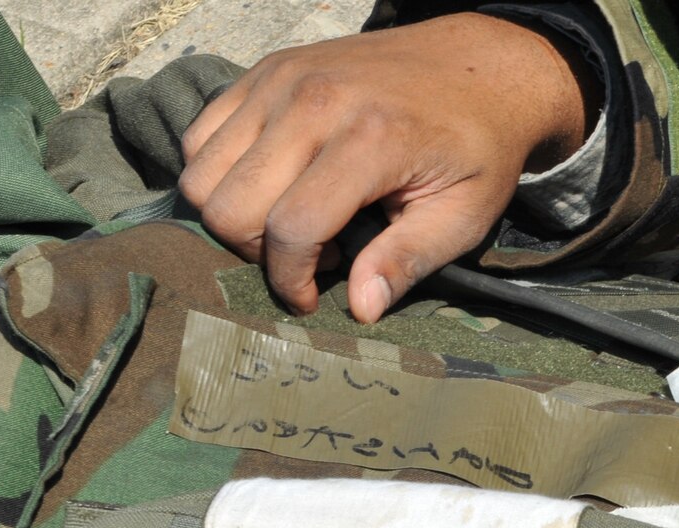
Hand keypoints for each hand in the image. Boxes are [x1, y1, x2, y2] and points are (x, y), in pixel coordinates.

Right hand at [179, 14, 593, 322]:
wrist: (477, 67)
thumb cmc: (476, 148)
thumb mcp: (462, 215)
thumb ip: (406, 261)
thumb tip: (360, 309)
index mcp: (367, 139)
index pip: (290, 228)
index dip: (292, 280)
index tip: (313, 298)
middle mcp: (312, 101)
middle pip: (227, 204)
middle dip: (257, 252)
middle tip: (308, 256)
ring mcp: (279, 79)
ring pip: (201, 172)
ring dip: (235, 213)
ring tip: (294, 219)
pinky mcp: (265, 70)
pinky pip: (201, 136)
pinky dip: (223, 173)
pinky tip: (277, 184)